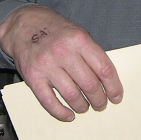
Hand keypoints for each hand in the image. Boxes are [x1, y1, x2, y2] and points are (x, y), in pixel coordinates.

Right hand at [0, 5, 121, 120]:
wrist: (24, 25)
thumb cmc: (55, 30)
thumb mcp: (77, 32)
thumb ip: (91, 53)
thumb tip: (107, 81)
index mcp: (79, 39)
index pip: (104, 69)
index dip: (113, 87)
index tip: (116, 97)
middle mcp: (63, 51)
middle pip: (90, 84)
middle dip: (99, 99)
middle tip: (100, 104)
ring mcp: (47, 65)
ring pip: (72, 95)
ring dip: (82, 106)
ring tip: (84, 107)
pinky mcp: (33, 77)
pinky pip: (49, 101)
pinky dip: (61, 112)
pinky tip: (69, 115)